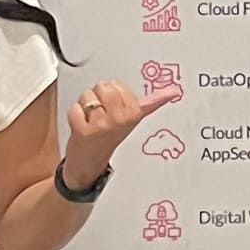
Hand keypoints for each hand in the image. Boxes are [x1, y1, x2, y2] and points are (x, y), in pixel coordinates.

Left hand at [57, 78, 184, 191]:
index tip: (175, 92)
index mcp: (134, 114)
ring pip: (88, 95)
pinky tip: (82, 126)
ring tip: (92, 119)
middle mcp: (121, 119)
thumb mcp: (131, 119)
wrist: (89, 164)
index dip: (143, 94)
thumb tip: (173, 91)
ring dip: (85, 105)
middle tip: (102, 112)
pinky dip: (74, 115)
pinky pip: (75, 108)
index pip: (130, 90)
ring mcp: (102, 125)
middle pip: (105, 85)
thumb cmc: (109, 137)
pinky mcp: (84, 130)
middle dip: (99, 95)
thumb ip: (149, 102)